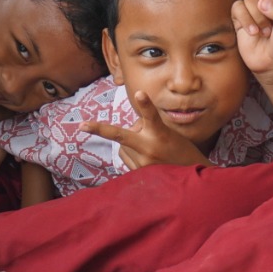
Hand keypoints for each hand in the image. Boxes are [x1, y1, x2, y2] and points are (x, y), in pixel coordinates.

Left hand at [80, 90, 208, 169]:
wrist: (190, 177)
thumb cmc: (180, 150)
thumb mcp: (167, 133)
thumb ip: (146, 127)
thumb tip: (129, 128)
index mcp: (160, 134)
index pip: (151, 116)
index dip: (145, 104)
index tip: (140, 94)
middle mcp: (150, 148)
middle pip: (121, 134)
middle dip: (99, 129)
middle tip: (81, 125)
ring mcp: (143, 163)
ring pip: (122, 144)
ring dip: (130, 142)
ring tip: (150, 148)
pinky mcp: (139, 174)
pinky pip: (125, 156)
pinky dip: (131, 152)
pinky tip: (147, 157)